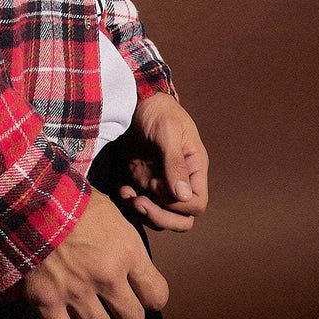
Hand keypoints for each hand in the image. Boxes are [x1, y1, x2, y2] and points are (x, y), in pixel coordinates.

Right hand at [22, 187, 167, 318]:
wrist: (30, 197)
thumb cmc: (73, 199)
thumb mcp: (111, 212)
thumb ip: (124, 241)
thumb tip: (130, 260)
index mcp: (127, 251)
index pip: (157, 295)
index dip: (151, 296)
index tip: (141, 292)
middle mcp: (107, 277)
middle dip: (126, 312)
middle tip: (114, 300)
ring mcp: (77, 292)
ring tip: (87, 306)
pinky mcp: (47, 301)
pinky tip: (62, 314)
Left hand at [112, 95, 208, 231]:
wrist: (136, 100)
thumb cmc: (158, 111)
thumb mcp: (168, 132)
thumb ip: (175, 163)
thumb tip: (184, 196)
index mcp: (194, 168)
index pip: (196, 204)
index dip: (179, 207)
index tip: (158, 191)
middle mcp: (180, 180)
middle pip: (181, 218)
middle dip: (161, 217)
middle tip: (139, 203)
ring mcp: (161, 183)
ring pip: (160, 215)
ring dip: (143, 212)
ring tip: (128, 195)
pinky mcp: (144, 181)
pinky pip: (142, 204)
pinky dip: (131, 203)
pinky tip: (123, 190)